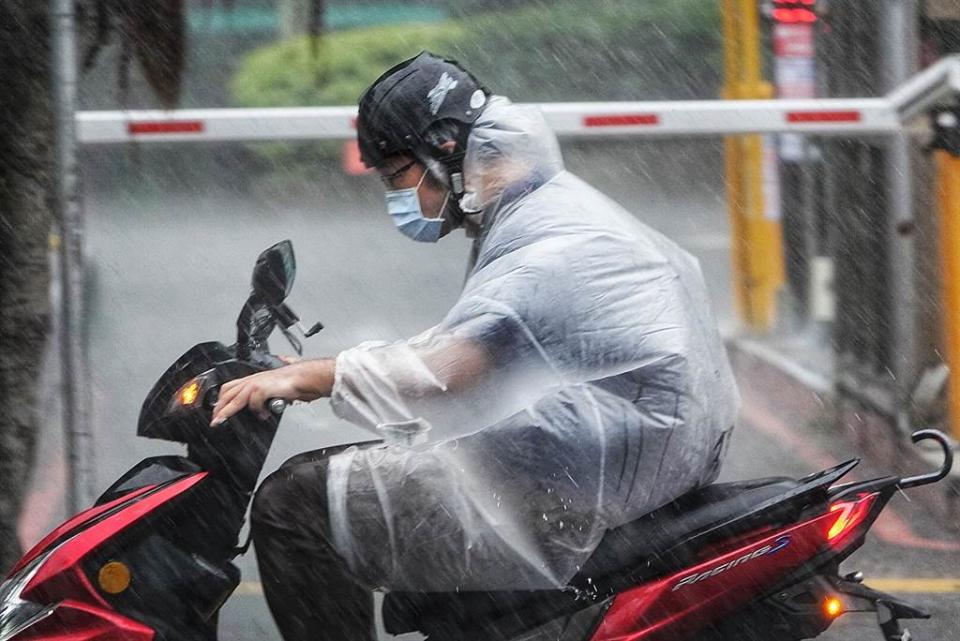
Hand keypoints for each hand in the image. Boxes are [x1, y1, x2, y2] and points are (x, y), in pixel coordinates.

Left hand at [209, 359, 333, 425]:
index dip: (222, 399)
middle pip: (228, 392)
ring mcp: (257, 383)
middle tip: (215, 420)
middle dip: (219, 407)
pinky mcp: (263, 389)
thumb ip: (268, 393)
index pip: (230, 387)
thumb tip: (268, 403)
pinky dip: (257, 411)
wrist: (306, 377)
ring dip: (227, 411)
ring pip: (236, 398)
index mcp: (254, 379)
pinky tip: (263, 415)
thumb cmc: (295, 382)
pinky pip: (254, 403)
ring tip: (221, 421)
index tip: (217, 411)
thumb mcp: (276, 387)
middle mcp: (253, 380)